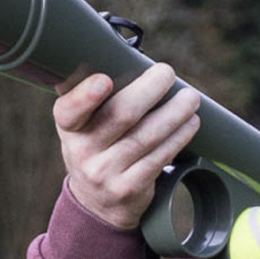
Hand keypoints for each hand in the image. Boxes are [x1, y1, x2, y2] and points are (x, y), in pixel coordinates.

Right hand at [53, 64, 200, 229]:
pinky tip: (190, 123)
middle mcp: (82, 151)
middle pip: (120, 115)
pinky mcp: (130, 188)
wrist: (98, 203)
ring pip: (146, 137)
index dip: (85, 96)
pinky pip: (159, 158)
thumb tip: (128, 55)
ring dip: (174, 113)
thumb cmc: (97, 147)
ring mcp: (105, 173)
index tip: (104, 80)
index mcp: (69, 127)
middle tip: (167, 73)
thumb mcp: (83, 125)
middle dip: (149, 90)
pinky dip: (178, 137)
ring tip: (190, 98)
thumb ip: (95, 96)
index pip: (69, 110)